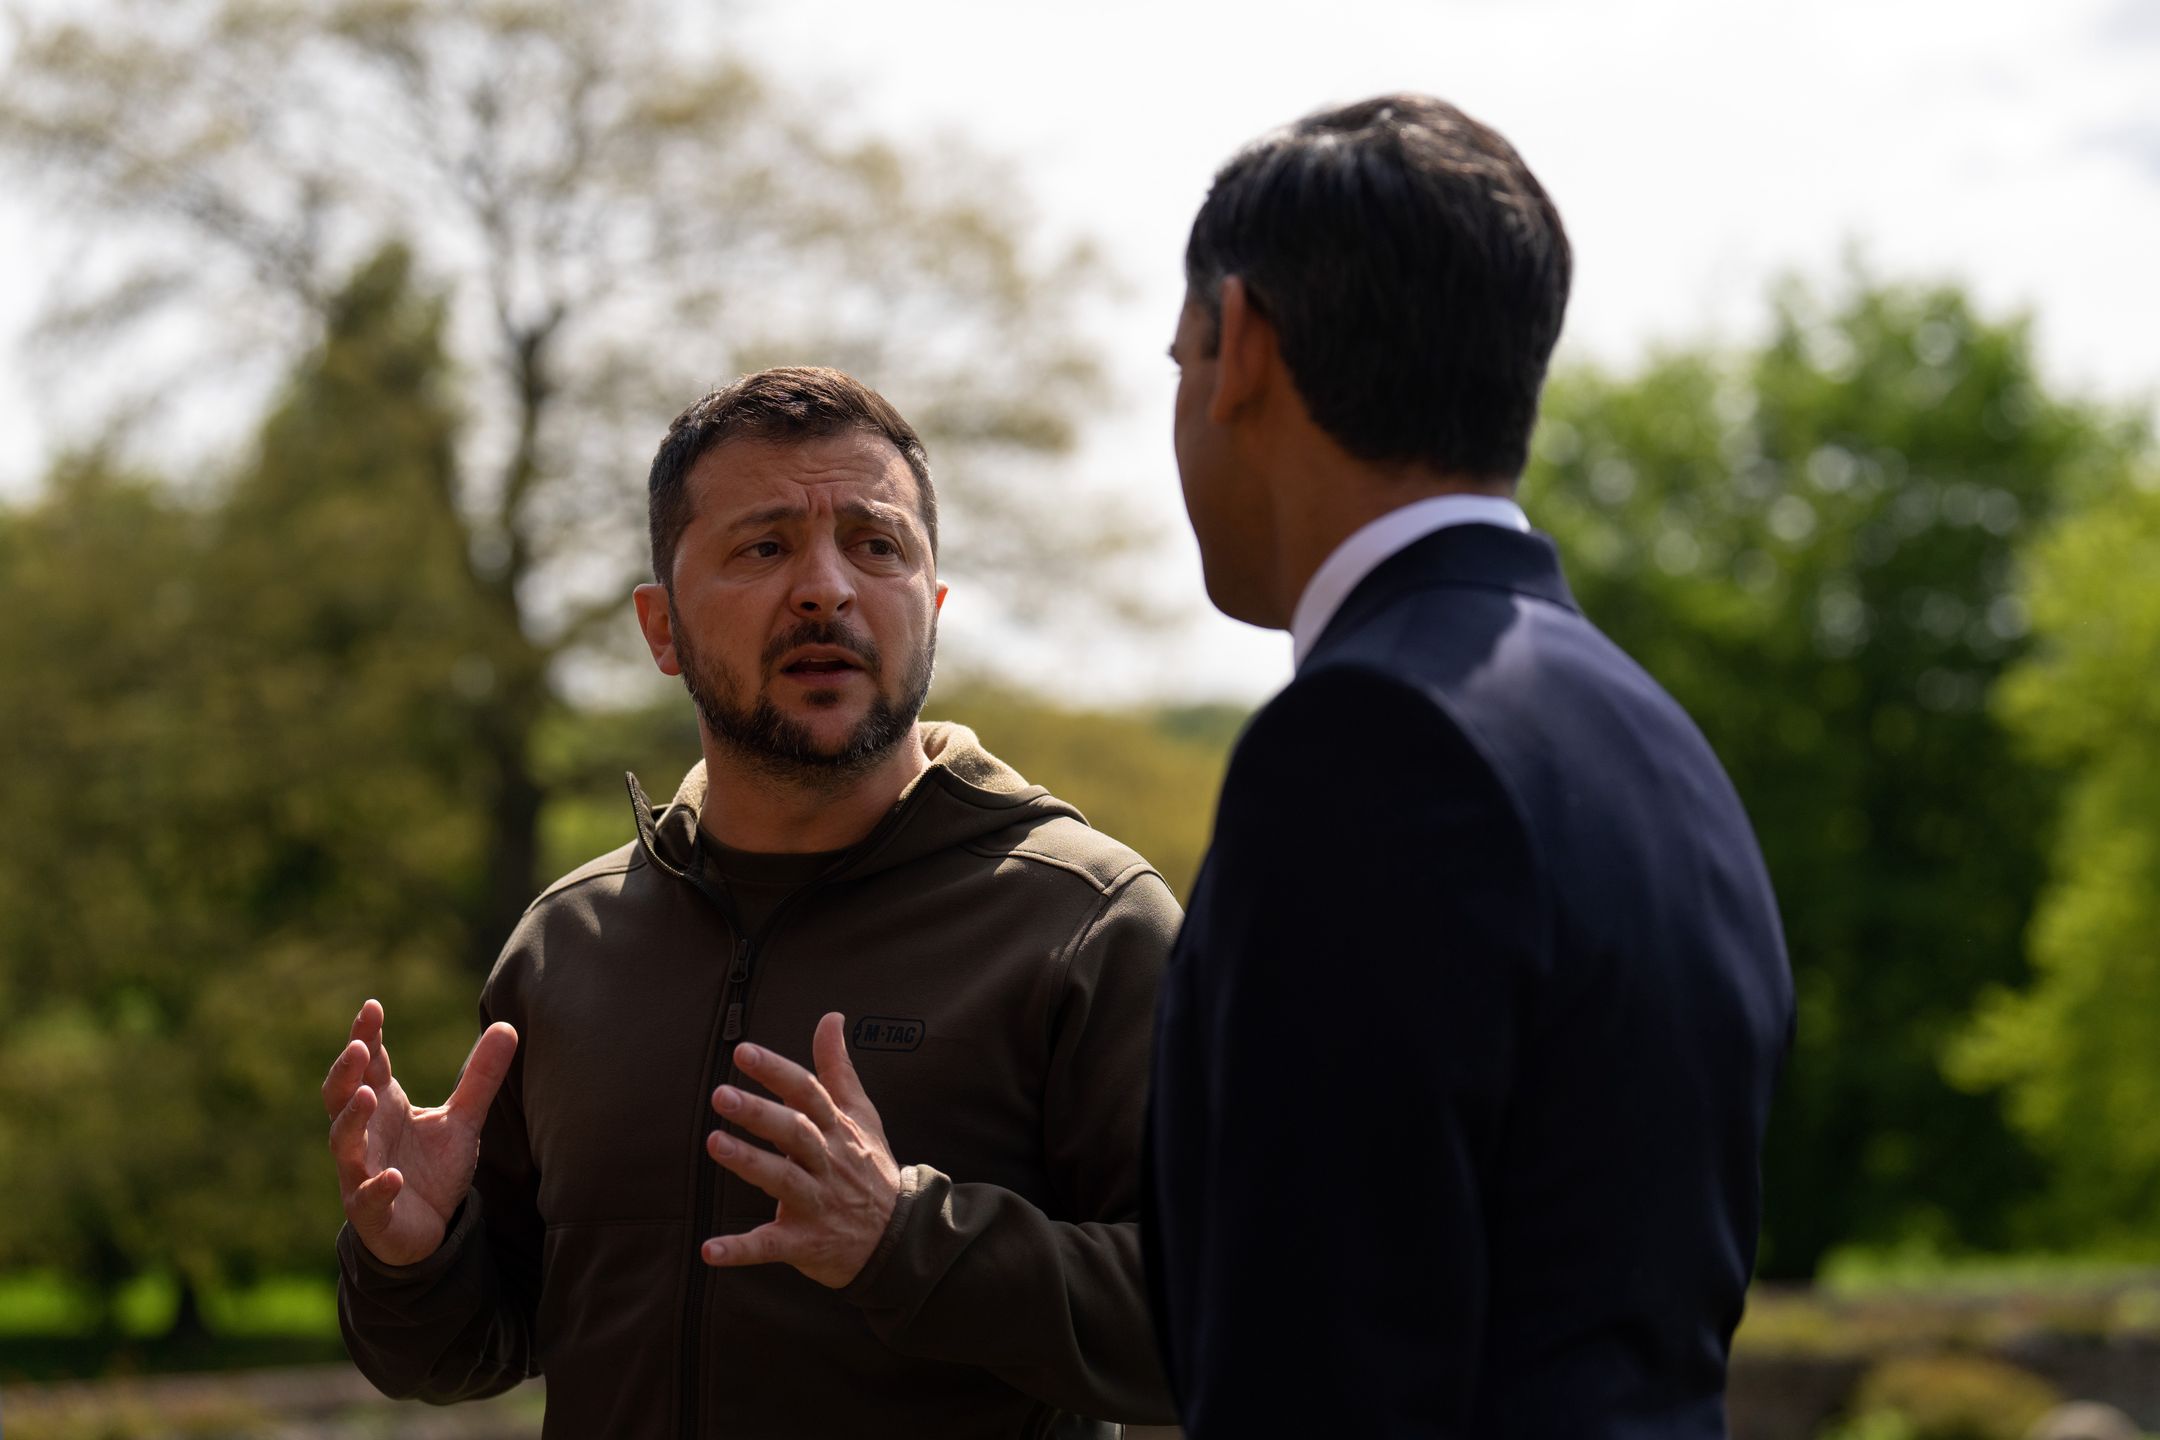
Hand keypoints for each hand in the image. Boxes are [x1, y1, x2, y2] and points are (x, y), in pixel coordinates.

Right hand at [322, 998, 518, 1266]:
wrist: (426, 1230)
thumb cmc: (433, 1168)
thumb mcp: (463, 1119)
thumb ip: (481, 1077)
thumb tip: (507, 1026)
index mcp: (384, 1106)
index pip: (369, 1065)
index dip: (366, 1036)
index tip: (372, 1007)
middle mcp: (365, 1135)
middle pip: (341, 1098)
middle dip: (346, 1072)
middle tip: (357, 1046)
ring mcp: (362, 1172)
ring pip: (343, 1143)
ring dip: (351, 1120)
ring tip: (367, 1096)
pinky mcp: (372, 1211)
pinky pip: (368, 1198)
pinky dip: (378, 1187)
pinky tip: (393, 1176)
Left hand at [701, 1012, 901, 1288]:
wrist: (899, 1238)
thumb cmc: (870, 1168)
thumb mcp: (862, 1116)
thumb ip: (837, 1069)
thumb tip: (831, 1017)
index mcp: (838, 1130)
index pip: (807, 1093)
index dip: (777, 1071)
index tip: (743, 1051)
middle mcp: (828, 1163)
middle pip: (795, 1133)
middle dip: (759, 1113)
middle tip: (721, 1094)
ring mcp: (817, 1203)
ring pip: (783, 1180)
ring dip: (749, 1163)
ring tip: (714, 1143)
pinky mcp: (804, 1242)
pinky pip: (770, 1246)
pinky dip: (741, 1249)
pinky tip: (710, 1250)